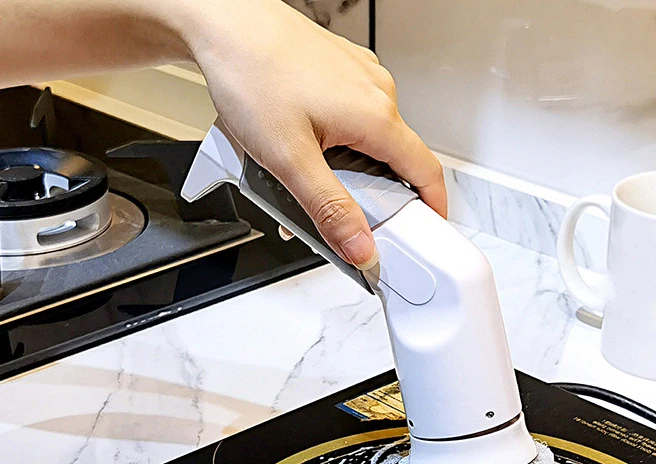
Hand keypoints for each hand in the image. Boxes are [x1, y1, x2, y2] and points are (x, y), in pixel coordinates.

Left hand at [178, 0, 446, 268]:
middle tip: (344, 218)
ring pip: (370, 140)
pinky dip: (336, 142)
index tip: (430, 229)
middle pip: (396, 161)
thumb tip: (361, 248)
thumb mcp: (290, 160)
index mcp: (377, 117)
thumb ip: (330, 210)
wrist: (222, 22)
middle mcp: (378, 93)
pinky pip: (351, 117)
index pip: (427, 172)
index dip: (433, 207)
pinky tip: (301, 145)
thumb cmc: (251, 73)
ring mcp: (360, 78)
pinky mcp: (340, 71)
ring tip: (305, 175)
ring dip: (349, 168)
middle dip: (375, 196)